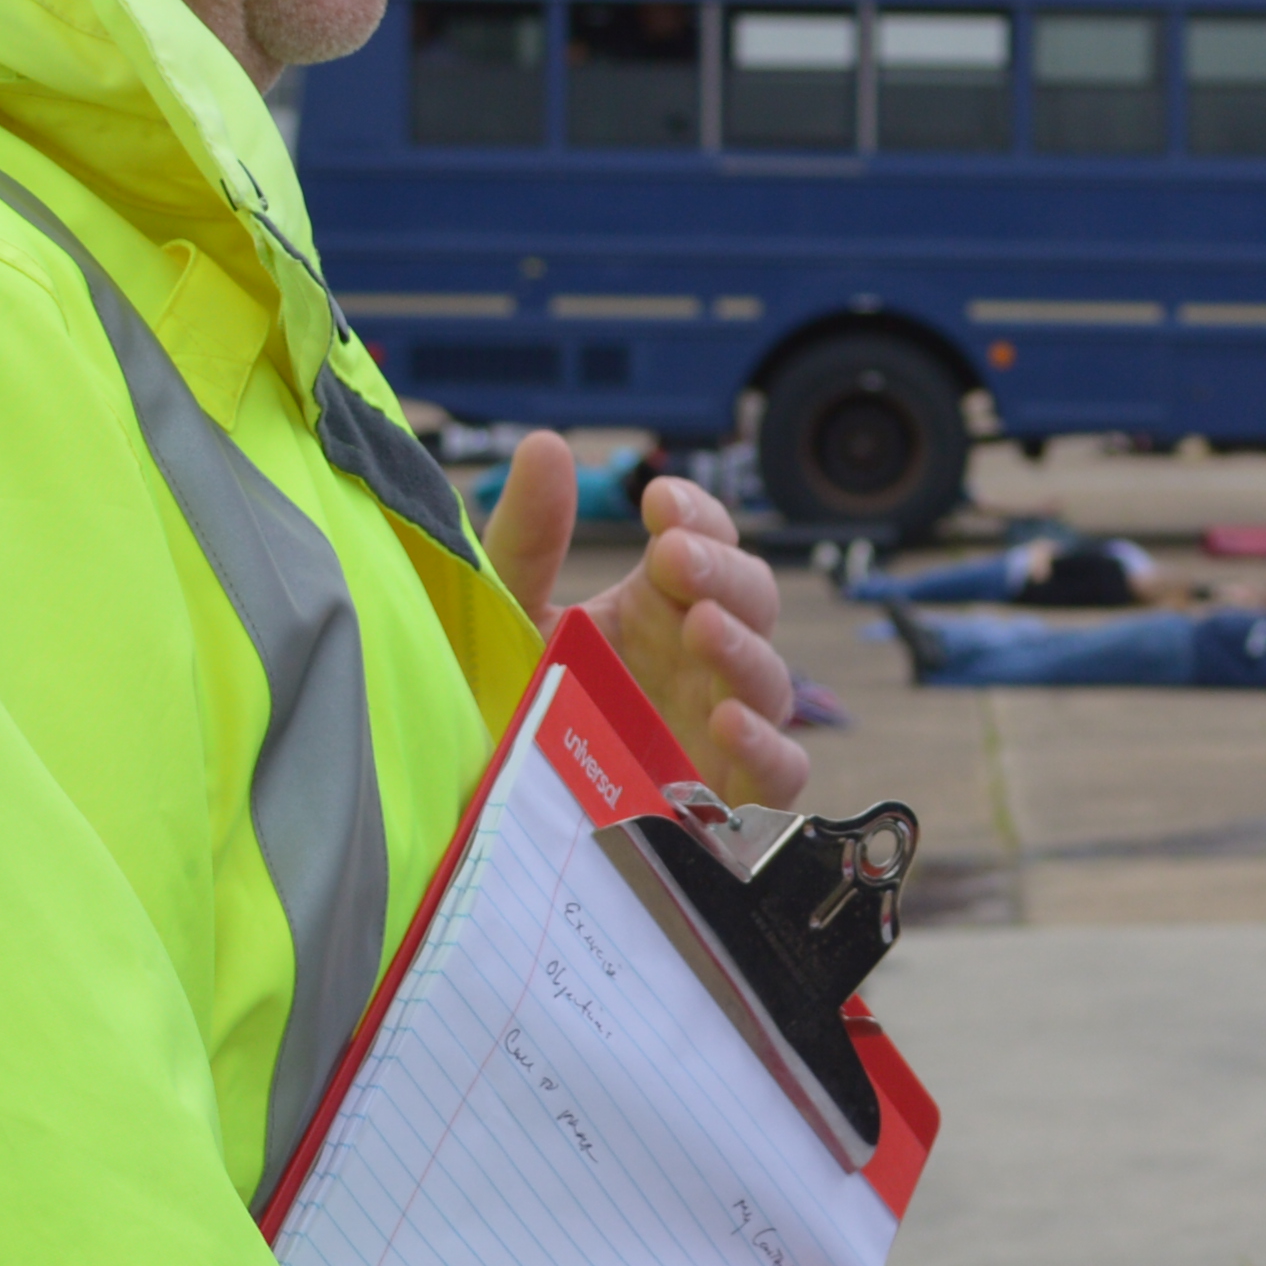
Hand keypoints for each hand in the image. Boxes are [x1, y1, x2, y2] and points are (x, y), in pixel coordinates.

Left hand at [489, 440, 808, 810]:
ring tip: (699, 627)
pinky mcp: (726, 802)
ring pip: (772, 678)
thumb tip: (547, 445)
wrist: (485, 820)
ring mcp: (719, 729)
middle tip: (673, 558)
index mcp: (654, 609)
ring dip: (744, 645)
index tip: (659, 503)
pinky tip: (728, 721)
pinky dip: (768, 744)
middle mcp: (697, 663)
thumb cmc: (508, 715)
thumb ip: (526, 538)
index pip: (708, 543)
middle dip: (722, 570)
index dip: (699, 517)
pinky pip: (781, 771)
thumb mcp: (507, 619)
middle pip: (752, 598)